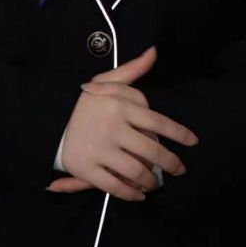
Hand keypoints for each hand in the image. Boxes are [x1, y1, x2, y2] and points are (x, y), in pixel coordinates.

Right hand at [46, 45, 197, 200]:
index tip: (193, 142)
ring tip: (156, 183)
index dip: (178, 133)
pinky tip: (139, 194)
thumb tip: (154, 52)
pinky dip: (131, 194)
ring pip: (135, 171)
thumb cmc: (87, 100)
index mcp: (120, 105)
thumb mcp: (108, 80)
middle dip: (170, 163)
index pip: (157, 121)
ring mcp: (100, 150)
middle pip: (150, 150)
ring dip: (150, 181)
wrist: (52, 118)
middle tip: (179, 170)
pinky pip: (115, 186)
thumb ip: (133, 70)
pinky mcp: (87, 169)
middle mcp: (113, 128)